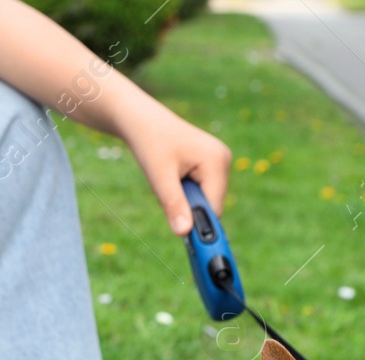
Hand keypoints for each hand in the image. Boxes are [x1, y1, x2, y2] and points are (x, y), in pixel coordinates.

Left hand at [123, 110, 231, 236]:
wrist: (142, 120)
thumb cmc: (149, 143)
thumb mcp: (159, 177)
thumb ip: (174, 205)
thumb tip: (184, 234)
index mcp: (216, 161)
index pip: (214, 208)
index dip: (197, 221)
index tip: (180, 231)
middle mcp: (223, 160)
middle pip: (210, 205)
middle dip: (187, 207)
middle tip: (165, 191)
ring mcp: (219, 161)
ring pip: (204, 199)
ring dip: (184, 199)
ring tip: (167, 179)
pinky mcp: (211, 163)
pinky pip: (200, 190)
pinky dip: (184, 191)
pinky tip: (172, 175)